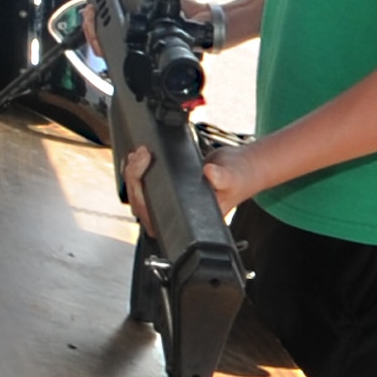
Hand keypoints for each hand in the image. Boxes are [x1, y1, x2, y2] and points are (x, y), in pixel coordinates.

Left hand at [120, 144, 257, 229]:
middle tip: (141, 156)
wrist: (243, 169)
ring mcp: (170, 201)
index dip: (141, 198)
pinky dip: (139, 170)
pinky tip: (140, 157)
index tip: (143, 173)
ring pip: (139, 194)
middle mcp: (176, 213)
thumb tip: (210, 174)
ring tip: (139, 155)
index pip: (153, 216)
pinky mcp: (168, 188)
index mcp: (188, 221)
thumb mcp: (232, 177)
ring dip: (133, 174)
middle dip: (134, 178)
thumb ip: (222, 178)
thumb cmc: (240, 179)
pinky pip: (146, 183)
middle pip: (140, 204)